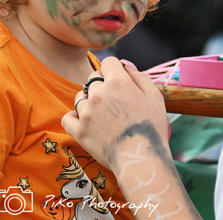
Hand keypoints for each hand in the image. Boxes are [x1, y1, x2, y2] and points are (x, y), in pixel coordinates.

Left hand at [61, 57, 169, 173]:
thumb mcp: (154, 96)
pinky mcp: (79, 130)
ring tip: (103, 115)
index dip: (115, 70)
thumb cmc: (151, 128)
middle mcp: (98, 93)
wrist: (141, 159)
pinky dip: (74, 118)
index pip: (108, 62)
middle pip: (93, 78)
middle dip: (102, 85)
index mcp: (117, 82)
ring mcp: (86, 112)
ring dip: (89, 101)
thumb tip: (124, 64)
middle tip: (114, 103)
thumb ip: (138, 76)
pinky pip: (68, 117)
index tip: (119, 81)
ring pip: (80, 96)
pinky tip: (85, 121)